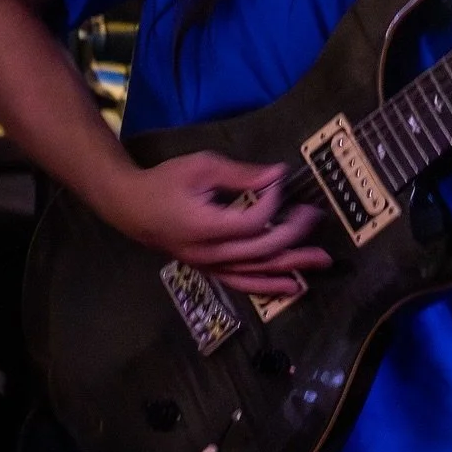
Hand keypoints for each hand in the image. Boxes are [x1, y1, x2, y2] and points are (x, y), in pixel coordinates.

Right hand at [97, 151, 333, 296]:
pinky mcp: (209, 269)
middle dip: (294, 235)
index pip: (253, 222)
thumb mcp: (202, 166)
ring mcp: (209, 266)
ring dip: (291, 266)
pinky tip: (291, 285)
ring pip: (256, 273)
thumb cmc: (165, 181)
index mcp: (206, 227)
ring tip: (321, 261)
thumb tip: (278, 174)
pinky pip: (243, 282)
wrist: (130, 206)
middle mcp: (210, 254)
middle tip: (316, 216)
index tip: (281, 180)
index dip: (274, 202)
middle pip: (261, 252)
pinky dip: (268, 285)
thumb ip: (241, 174)